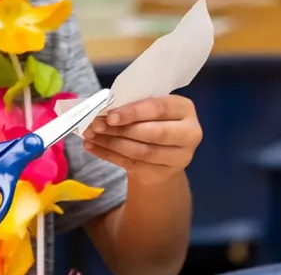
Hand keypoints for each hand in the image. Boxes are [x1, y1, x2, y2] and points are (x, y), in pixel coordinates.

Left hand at [82, 95, 201, 184]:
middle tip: (96, 125)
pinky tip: (93, 147)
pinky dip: (109, 155)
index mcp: (185, 109)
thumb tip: (101, 110)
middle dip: (121, 130)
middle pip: (153, 133)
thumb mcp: (149, 108)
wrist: (163, 152)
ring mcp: (180, 156)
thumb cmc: (153, 120)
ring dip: (112, 143)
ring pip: (142, 151)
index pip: (159, 109)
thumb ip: (132, 107)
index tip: (110, 116)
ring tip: (91, 135)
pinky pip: (133, 164)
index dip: (133, 112)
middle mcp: (189, 133)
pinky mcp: (165, 172)